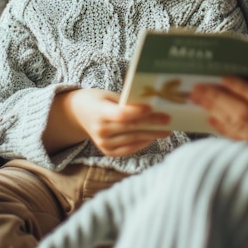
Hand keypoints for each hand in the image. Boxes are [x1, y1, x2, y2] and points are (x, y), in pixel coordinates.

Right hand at [44, 88, 170, 156]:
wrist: (78, 114)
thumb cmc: (98, 100)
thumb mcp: (109, 95)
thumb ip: (126, 101)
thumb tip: (150, 103)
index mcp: (100, 113)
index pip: (120, 115)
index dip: (137, 112)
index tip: (152, 107)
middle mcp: (100, 130)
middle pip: (131, 128)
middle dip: (152, 123)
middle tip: (168, 119)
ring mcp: (103, 143)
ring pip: (132, 139)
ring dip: (151, 134)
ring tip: (166, 129)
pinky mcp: (107, 151)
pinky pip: (128, 149)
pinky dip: (142, 143)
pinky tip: (153, 137)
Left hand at [190, 68, 247, 152]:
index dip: (243, 89)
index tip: (225, 76)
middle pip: (245, 116)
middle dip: (219, 99)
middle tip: (198, 86)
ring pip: (239, 131)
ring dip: (216, 113)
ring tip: (198, 98)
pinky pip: (242, 143)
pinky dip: (224, 131)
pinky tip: (211, 119)